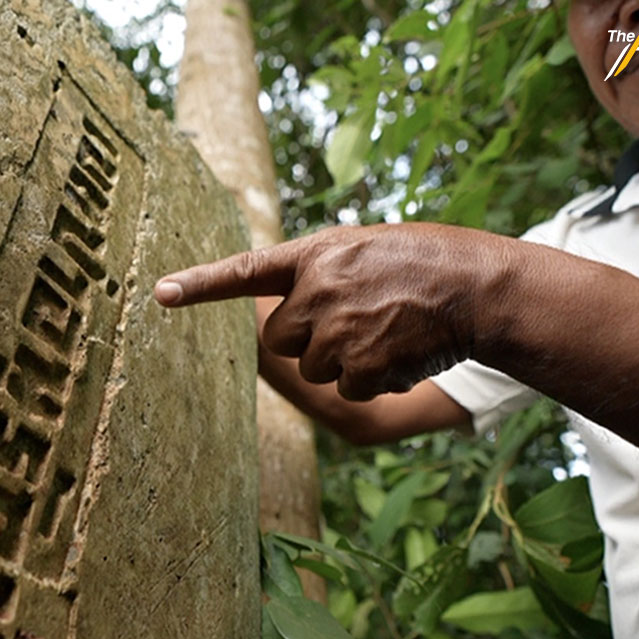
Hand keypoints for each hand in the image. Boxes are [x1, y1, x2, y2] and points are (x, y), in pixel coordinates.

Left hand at [155, 224, 518, 400]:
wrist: (477, 287)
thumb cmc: (425, 262)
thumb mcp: (365, 248)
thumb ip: (321, 272)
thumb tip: (287, 317)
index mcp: (317, 254)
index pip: (246, 270)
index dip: (201, 284)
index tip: (161, 292)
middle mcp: (318, 290)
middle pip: (281, 339)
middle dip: (310, 340)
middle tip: (356, 321)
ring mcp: (338, 330)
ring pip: (315, 368)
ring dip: (347, 362)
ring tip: (388, 331)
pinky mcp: (361, 366)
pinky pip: (350, 389)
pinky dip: (375, 381)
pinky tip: (403, 353)